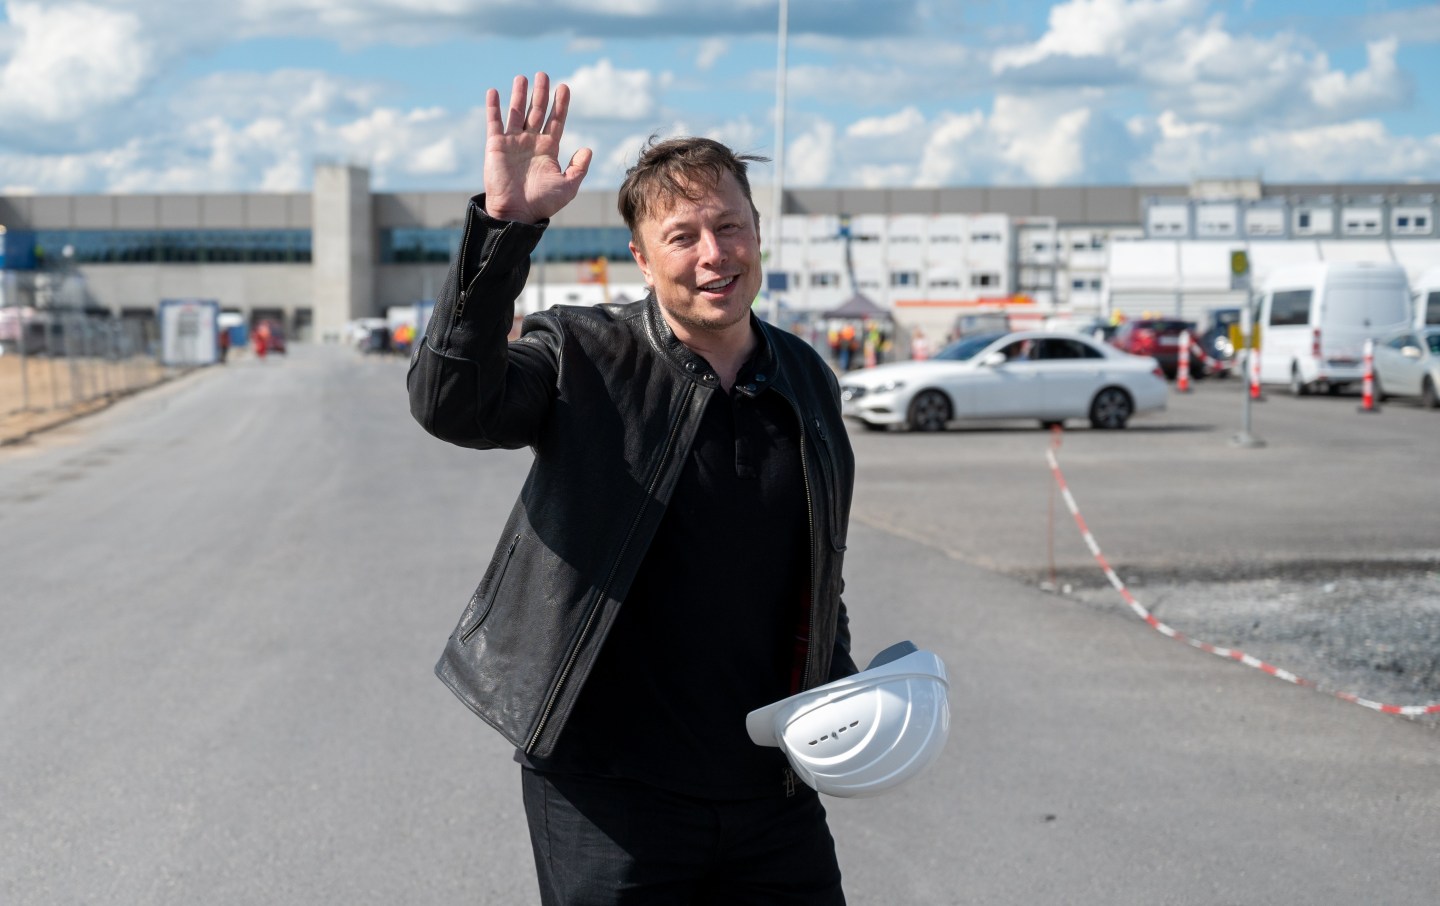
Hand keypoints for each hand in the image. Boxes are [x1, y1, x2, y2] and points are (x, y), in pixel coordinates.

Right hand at [483, 72, 592, 223]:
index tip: (565, 87)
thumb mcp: (568, 187)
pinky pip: (494, 122)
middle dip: (541, 93)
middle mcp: (531, 142)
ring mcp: (513, 142)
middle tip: (543, 75)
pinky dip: (493, 107)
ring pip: (517, 112)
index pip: (556, 121)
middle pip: (537, 111)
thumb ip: (578, 168)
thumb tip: (588, 149)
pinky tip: (494, 92)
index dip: (560, 105)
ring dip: (519, 95)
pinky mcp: (496, 146)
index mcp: (548, 150)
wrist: (516, 214)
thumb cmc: (542, 203)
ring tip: (523, 78)